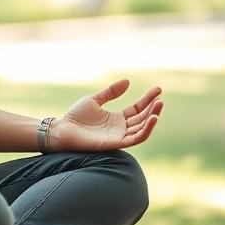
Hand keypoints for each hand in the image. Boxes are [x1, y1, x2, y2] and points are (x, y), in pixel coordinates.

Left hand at [48, 79, 162, 151]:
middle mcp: (121, 128)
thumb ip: (111, 92)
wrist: (63, 129)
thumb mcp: (95, 99)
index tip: (158, 89)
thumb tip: (128, 81)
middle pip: (142, 118)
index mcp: (117, 118)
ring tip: (159, 105)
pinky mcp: (117, 143)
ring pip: (142, 128)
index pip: (138, 109)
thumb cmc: (76, 116)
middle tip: (160, 97)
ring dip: (152, 117)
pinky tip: (152, 118)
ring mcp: (120, 136)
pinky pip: (136, 138)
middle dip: (153, 107)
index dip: (148, 99)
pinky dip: (146, 129)